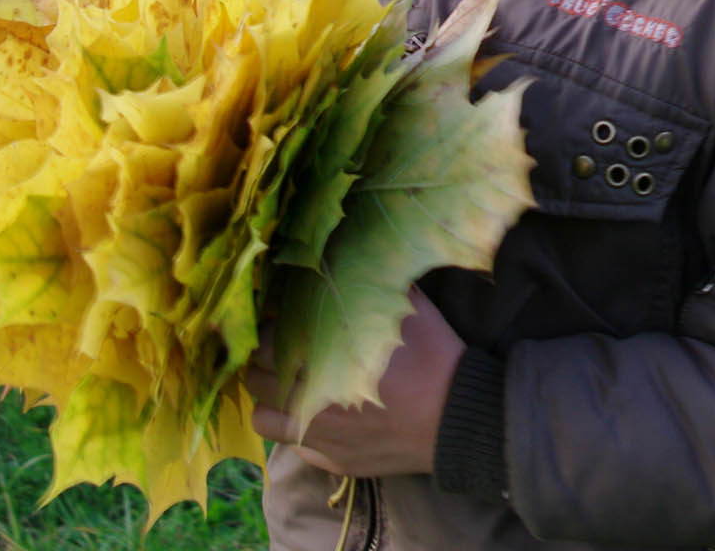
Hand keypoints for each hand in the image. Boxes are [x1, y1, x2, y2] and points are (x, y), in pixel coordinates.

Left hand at [247, 286, 464, 476]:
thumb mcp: (405, 302)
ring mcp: (318, 433)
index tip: (283, 316)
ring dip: (268, 396)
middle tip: (280, 346)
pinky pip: (289, 444)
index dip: (271, 323)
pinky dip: (292, 426)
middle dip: (262, 358)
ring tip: (285, 383)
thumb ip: (368, 279)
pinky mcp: (330, 460)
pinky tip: (313, 411)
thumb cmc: (432, 354)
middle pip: (255, 374)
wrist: (458, 416)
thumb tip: (343, 254)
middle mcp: (309, 395)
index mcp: (323, 352)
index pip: (266, 337)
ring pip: (261, 415)